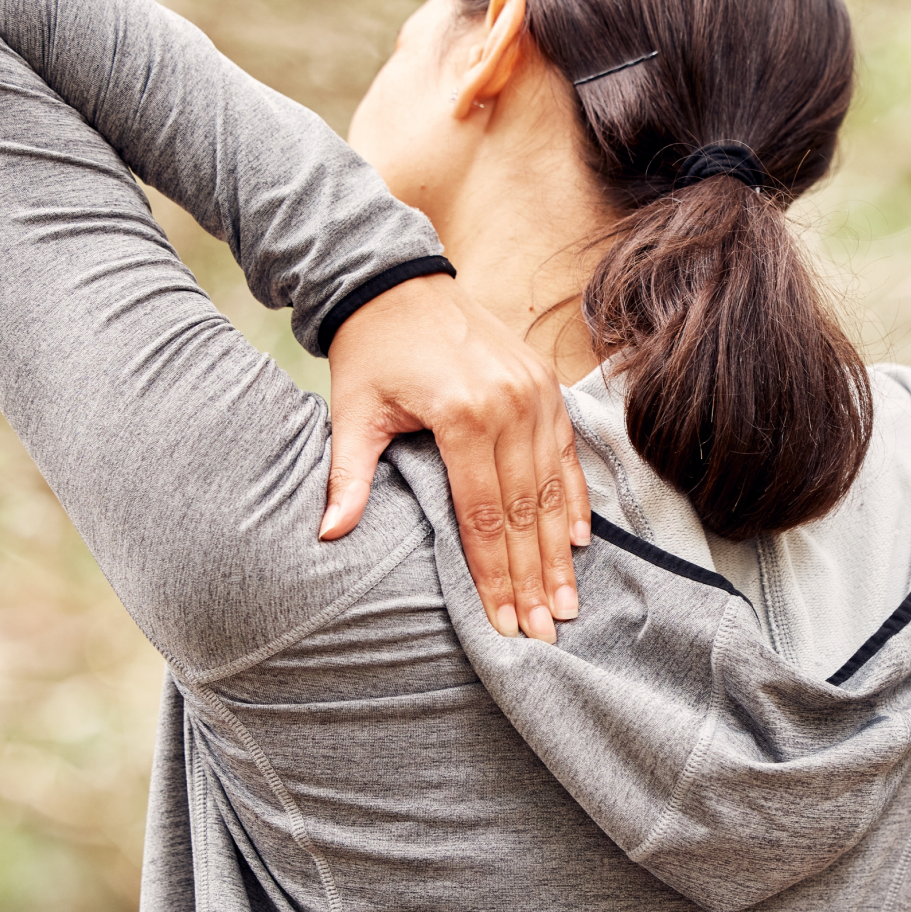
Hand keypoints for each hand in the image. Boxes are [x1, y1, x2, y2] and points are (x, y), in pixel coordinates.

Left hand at [321, 274, 592, 643]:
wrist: (398, 281)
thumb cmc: (370, 351)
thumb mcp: (352, 411)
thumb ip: (348, 475)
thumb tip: (330, 535)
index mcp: (462, 415)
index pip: (483, 516)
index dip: (495, 575)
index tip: (504, 622)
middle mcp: (510, 405)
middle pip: (525, 513)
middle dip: (535, 578)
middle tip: (545, 630)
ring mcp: (536, 394)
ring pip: (553, 491)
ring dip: (560, 553)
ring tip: (566, 603)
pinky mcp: (547, 387)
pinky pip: (567, 455)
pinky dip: (575, 501)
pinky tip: (579, 543)